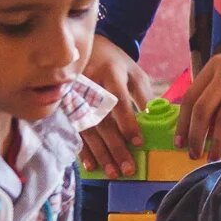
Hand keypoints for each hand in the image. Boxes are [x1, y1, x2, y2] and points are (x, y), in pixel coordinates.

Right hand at [81, 40, 156, 176]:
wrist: (86, 48)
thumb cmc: (115, 63)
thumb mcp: (133, 73)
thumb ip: (143, 96)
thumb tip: (154, 120)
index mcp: (109, 74)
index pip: (118, 102)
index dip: (128, 124)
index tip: (139, 142)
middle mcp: (89, 86)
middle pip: (103, 122)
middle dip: (115, 147)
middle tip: (128, 168)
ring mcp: (74, 97)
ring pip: (88, 131)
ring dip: (100, 154)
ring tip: (113, 172)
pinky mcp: (66, 106)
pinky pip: (75, 132)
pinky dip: (83, 150)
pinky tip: (91, 165)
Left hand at [181, 49, 220, 158]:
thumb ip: (215, 91)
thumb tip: (198, 127)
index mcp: (215, 66)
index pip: (191, 97)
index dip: (183, 123)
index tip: (179, 143)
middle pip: (203, 109)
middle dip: (196, 136)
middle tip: (194, 155)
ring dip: (216, 142)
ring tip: (213, 158)